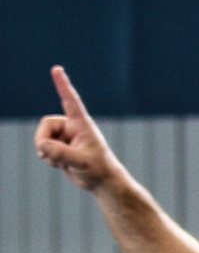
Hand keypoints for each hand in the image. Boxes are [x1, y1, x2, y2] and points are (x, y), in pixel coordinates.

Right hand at [34, 68, 122, 192]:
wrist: (102, 182)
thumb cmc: (99, 169)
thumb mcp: (80, 162)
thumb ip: (61, 153)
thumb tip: (42, 145)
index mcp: (81, 124)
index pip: (70, 101)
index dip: (63, 85)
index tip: (57, 69)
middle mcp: (72, 127)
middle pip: (45, 125)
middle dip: (44, 141)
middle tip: (52, 156)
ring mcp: (65, 137)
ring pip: (42, 138)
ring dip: (48, 153)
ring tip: (64, 162)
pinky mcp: (60, 147)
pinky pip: (43, 149)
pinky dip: (49, 159)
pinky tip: (61, 165)